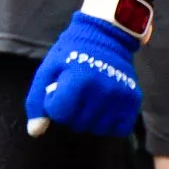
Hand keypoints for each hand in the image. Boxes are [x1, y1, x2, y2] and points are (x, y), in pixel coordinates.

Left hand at [25, 12, 140, 137]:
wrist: (105, 36)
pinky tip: (103, 108)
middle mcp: (103, 89)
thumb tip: (34, 132)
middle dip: (70, 113)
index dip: (54, 105)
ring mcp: (121, 96)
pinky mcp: (134, 100)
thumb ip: (37, 102)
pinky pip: (119, 129)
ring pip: (97, 129)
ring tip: (88, 99)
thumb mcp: (47, 71)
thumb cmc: (69, 55)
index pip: (60, 114)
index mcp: (78, 79)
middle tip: (74, 94)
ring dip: (88, 120)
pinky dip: (108, 124)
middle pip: (77, 123)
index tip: (58, 90)